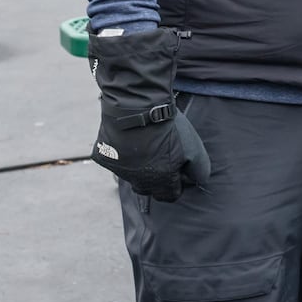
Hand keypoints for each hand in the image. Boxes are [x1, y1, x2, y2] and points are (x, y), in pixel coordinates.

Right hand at [88, 27, 210, 201]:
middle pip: (149, 188)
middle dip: (158, 178)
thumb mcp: (194, 148)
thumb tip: (196, 181)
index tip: (179, 170)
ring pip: (131, 174)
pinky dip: (120, 152)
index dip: (177, 184)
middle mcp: (138, 181)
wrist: (136, 106)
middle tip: (162, 156)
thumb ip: (199, 170)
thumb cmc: (167, 127)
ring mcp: (119, 170)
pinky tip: (127, 137)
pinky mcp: (103, 158)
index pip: (170, 196)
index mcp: (160, 181)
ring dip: (139, 164)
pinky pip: (114, 159)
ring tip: (146, 143)